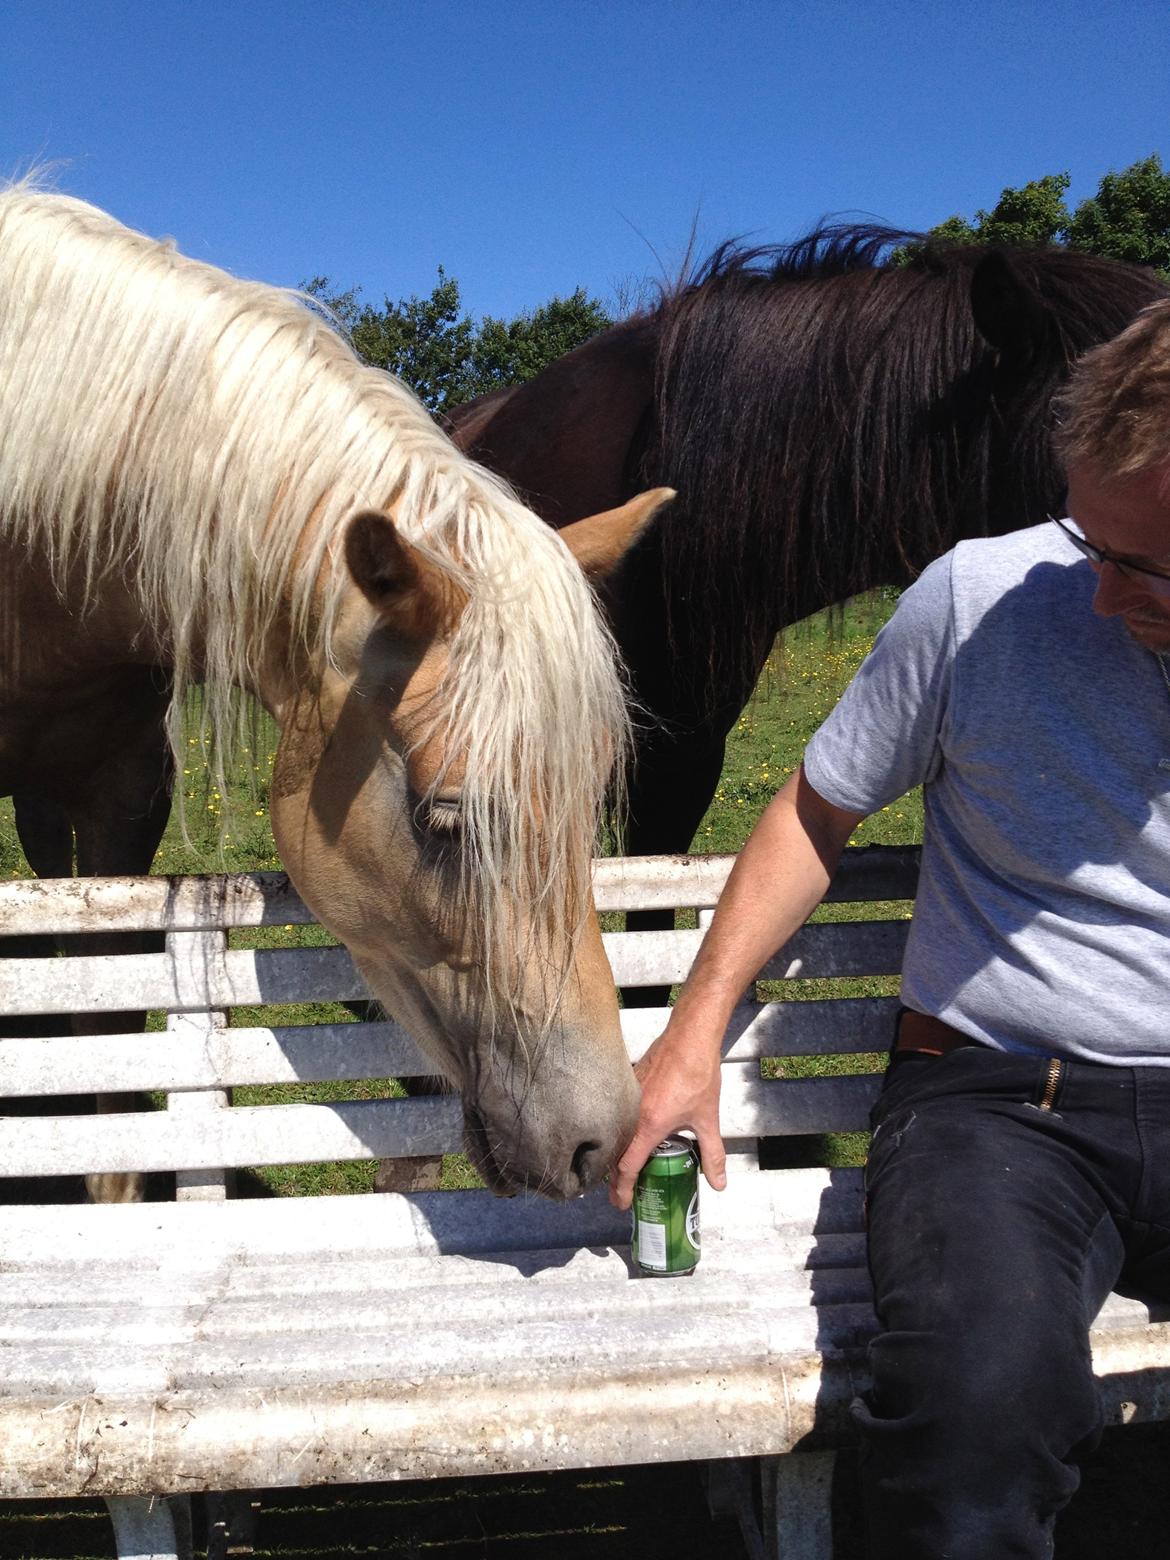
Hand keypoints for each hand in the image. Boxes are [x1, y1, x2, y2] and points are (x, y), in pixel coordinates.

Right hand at [607, 1020, 726, 1209]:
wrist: (689, 1037)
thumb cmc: (698, 1073)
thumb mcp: (708, 1119)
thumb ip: (712, 1154)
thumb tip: (718, 1182)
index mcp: (649, 1125)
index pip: (627, 1166)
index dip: (623, 1189)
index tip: (623, 1203)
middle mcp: (632, 1113)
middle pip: (615, 1154)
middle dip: (615, 1179)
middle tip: (621, 1194)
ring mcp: (627, 1097)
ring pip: (615, 1134)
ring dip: (616, 1155)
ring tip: (625, 1171)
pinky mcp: (627, 1084)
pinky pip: (619, 1115)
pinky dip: (621, 1132)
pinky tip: (632, 1135)